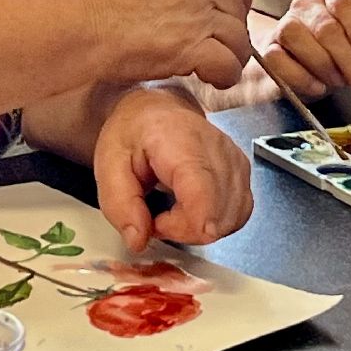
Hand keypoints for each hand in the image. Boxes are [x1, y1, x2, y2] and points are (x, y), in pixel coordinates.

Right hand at [67, 0, 252, 88]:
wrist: (77, 25)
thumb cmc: (94, 2)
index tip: (230, 13)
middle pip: (238, 8)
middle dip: (232, 31)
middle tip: (215, 47)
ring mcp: (197, 12)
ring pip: (239, 38)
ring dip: (230, 56)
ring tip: (213, 68)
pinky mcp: (192, 46)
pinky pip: (229, 64)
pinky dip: (224, 76)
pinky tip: (210, 79)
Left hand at [93, 88, 253, 252]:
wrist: (156, 110)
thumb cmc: (133, 133)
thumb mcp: (108, 166)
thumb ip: (120, 206)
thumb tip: (138, 240)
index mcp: (181, 142)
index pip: (203, 196)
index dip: (184, 228)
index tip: (157, 224)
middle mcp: (216, 148)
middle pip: (218, 215)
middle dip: (185, 230)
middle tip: (159, 216)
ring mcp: (234, 158)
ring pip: (232, 217)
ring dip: (200, 227)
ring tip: (175, 211)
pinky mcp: (242, 169)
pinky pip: (240, 211)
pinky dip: (217, 222)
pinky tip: (195, 211)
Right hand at [258, 0, 350, 100]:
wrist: (313, 69)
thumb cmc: (344, 50)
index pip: (345, 2)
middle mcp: (306, 4)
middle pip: (325, 26)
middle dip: (347, 60)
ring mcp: (284, 24)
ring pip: (297, 37)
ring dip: (323, 66)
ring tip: (337, 80)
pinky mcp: (269, 48)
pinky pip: (277, 59)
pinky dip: (300, 77)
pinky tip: (317, 86)